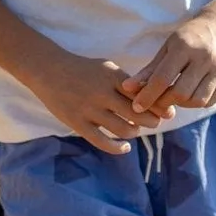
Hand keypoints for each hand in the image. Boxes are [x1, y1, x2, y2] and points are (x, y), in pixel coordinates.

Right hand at [28, 49, 173, 153]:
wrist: (49, 70)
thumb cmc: (84, 70)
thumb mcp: (108, 68)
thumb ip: (129, 82)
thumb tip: (155, 98)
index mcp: (113, 77)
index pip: (145, 94)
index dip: (159, 106)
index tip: (166, 111)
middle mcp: (102, 93)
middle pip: (138, 113)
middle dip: (152, 121)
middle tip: (154, 122)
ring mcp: (89, 109)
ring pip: (124, 130)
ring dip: (135, 133)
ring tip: (134, 130)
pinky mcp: (77, 123)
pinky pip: (102, 142)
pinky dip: (118, 148)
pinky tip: (124, 148)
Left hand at [123, 12, 215, 116]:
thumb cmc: (187, 39)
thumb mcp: (166, 49)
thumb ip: (148, 70)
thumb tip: (126, 88)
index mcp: (184, 46)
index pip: (163, 78)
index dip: (148, 95)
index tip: (137, 107)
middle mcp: (204, 58)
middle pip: (180, 93)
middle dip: (164, 102)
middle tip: (156, 101)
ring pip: (196, 100)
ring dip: (180, 104)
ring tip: (173, 96)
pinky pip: (208, 101)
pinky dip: (194, 102)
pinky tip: (188, 94)